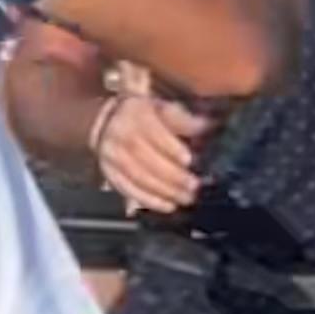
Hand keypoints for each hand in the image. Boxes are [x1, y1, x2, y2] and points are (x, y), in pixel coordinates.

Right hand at [93, 91, 214, 214]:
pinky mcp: (109, 174)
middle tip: (194, 187)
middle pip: (146, 159)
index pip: (153, 133)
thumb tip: (208, 126)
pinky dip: (150, 201)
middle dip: (173, 176)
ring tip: (186, 198)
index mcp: (135, 114)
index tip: (189, 161)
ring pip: (138, 178)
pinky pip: (129, 190)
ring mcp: (111, 157)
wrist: (106, 122)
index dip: (171, 148)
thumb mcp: (162, 107)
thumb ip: (183, 119)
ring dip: (165, 192)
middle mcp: (119, 135)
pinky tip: (168, 206)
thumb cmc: (143, 115)